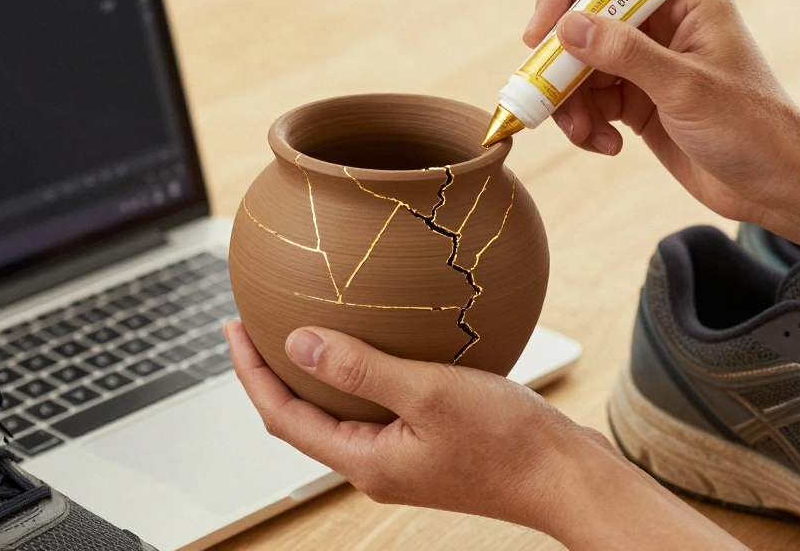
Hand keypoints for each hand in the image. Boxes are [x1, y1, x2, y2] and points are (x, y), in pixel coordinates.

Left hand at [224, 319, 746, 548]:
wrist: (567, 475)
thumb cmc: (508, 441)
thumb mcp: (428, 394)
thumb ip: (360, 367)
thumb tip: (295, 344)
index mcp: (365, 460)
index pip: (282, 416)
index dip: (250, 372)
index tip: (232, 328)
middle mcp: (376, 464)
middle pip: (302, 417)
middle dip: (272, 372)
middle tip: (254, 323)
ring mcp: (402, 457)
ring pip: (340, 411)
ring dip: (315, 373)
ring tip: (302, 328)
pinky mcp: (430, 445)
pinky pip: (377, 406)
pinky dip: (360, 374)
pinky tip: (376, 343)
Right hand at [525, 0, 799, 222]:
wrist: (777, 186)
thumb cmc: (751, 128)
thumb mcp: (685, 88)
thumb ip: (624, 54)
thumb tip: (567, 27)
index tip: (539, 36)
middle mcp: (663, 24)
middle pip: (584, 25)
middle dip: (562, 66)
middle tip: (547, 99)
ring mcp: (648, 63)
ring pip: (581, 68)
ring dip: (572, 103)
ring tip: (586, 136)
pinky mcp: (639, 100)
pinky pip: (592, 101)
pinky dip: (587, 124)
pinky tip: (608, 145)